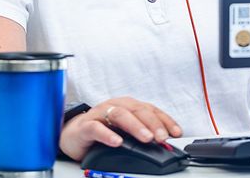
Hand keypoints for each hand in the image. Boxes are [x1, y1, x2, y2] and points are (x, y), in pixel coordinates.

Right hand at [58, 97, 181, 160]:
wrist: (73, 133)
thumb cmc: (102, 129)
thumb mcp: (126, 130)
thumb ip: (142, 134)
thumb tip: (163, 144)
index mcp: (129, 106)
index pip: (151, 109)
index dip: (165, 120)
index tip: (177, 132)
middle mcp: (116, 106)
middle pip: (138, 110)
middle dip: (153, 124)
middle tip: (162, 137)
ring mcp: (100, 114)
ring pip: (120, 115)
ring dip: (135, 126)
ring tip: (146, 138)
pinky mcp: (86, 125)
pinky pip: (97, 127)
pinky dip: (108, 134)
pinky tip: (117, 142)